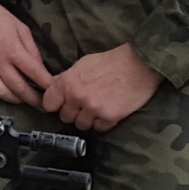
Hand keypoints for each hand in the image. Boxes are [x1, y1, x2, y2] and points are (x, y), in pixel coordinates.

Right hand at [0, 0, 53, 106]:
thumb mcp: (20, 26)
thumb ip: (30, 48)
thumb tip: (38, 66)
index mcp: (12, 49)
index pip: (34, 73)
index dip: (46, 85)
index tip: (53, 92)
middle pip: (19, 88)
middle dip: (34, 100)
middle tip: (43, 106)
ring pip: (1, 93)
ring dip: (15, 100)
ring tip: (24, 100)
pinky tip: (4, 94)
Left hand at [37, 44, 160, 133]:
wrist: (140, 64)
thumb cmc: (111, 61)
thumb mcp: (83, 64)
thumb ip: (66, 78)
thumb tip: (52, 86)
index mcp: (67, 82)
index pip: (48, 104)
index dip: (56, 104)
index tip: (62, 103)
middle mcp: (77, 96)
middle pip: (65, 117)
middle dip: (74, 112)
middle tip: (86, 103)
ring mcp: (93, 108)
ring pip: (81, 125)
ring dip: (88, 119)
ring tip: (99, 106)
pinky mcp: (109, 117)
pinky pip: (99, 128)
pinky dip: (104, 122)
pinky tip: (110, 110)